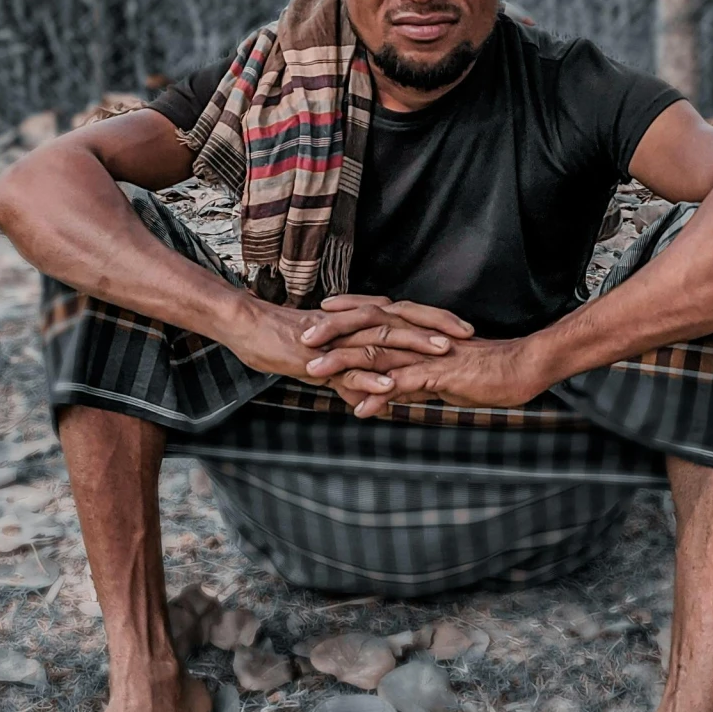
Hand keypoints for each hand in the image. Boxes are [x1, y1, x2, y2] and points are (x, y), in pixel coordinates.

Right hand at [232, 294, 471, 410]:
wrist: (244, 327)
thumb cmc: (279, 340)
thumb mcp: (321, 361)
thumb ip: (347, 375)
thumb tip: (370, 394)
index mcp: (354, 322)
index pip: (402, 317)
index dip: (432, 321)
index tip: (462, 328)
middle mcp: (350, 326)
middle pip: (401, 323)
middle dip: (436, 329)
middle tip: (468, 336)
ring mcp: (335, 341)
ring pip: (380, 342)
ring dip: (413, 348)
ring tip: (442, 356)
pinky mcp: (316, 357)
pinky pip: (346, 369)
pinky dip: (369, 379)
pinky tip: (390, 388)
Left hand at [310, 321, 546, 420]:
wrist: (521, 369)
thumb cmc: (486, 372)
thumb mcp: (442, 376)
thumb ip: (415, 380)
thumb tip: (392, 391)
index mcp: (419, 332)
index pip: (375, 315)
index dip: (345, 314)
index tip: (317, 315)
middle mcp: (419, 337)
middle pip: (367, 328)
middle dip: (332, 333)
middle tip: (301, 338)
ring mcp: (428, 355)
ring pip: (378, 354)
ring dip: (343, 364)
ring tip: (314, 373)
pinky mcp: (440, 375)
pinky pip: (404, 384)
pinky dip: (379, 396)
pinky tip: (359, 408)